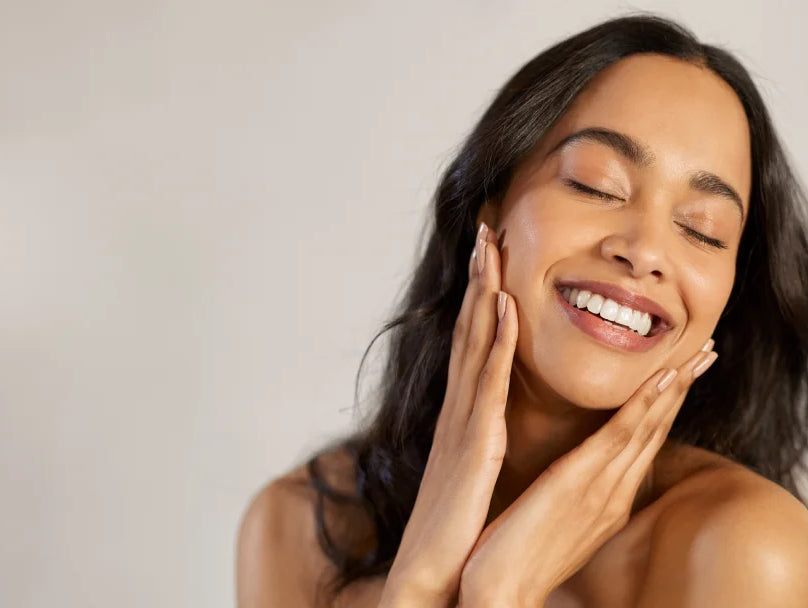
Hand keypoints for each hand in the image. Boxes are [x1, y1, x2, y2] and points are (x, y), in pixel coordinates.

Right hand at [378, 222, 518, 606]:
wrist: (432, 576)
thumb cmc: (456, 530)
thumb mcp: (471, 473)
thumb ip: (480, 440)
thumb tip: (492, 422)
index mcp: (465, 417)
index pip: (475, 344)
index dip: (482, 298)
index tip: (493, 258)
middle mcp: (460, 409)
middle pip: (470, 329)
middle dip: (478, 277)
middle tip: (486, 228)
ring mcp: (463, 422)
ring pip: (475, 343)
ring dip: (484, 290)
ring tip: (491, 245)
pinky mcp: (474, 443)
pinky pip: (488, 382)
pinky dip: (496, 340)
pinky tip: (505, 304)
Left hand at [456, 342, 717, 606]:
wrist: (502, 589)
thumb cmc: (520, 553)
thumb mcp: (555, 518)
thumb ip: (573, 492)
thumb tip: (575, 470)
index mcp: (608, 500)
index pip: (643, 444)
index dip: (666, 406)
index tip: (682, 373)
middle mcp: (614, 493)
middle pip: (656, 432)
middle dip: (683, 391)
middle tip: (707, 354)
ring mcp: (602, 489)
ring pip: (647, 428)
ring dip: (674, 389)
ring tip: (697, 356)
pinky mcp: (580, 483)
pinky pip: (619, 436)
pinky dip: (643, 406)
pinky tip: (662, 380)